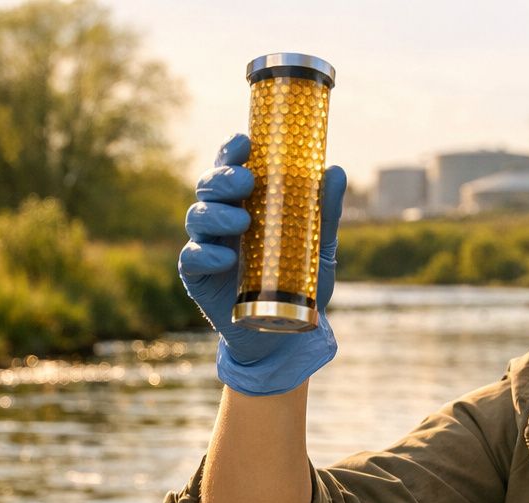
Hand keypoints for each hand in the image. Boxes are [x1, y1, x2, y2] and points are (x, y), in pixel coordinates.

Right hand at [178, 133, 347, 396]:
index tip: (245, 141)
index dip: (232, 150)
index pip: (231, 167)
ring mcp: (207, 246)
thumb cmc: (297, 284)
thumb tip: (336, 171)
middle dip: (223, 177)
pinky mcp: (197, 277)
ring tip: (242, 222)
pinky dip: (206, 255)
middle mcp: (222, 219)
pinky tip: (226, 258)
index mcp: (246, 203)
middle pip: (208, 186)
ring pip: (197, 216)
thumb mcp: (317, 248)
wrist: (283, 334)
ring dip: (216, 214)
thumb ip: (324, 213)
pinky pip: (192, 258)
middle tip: (246, 181)